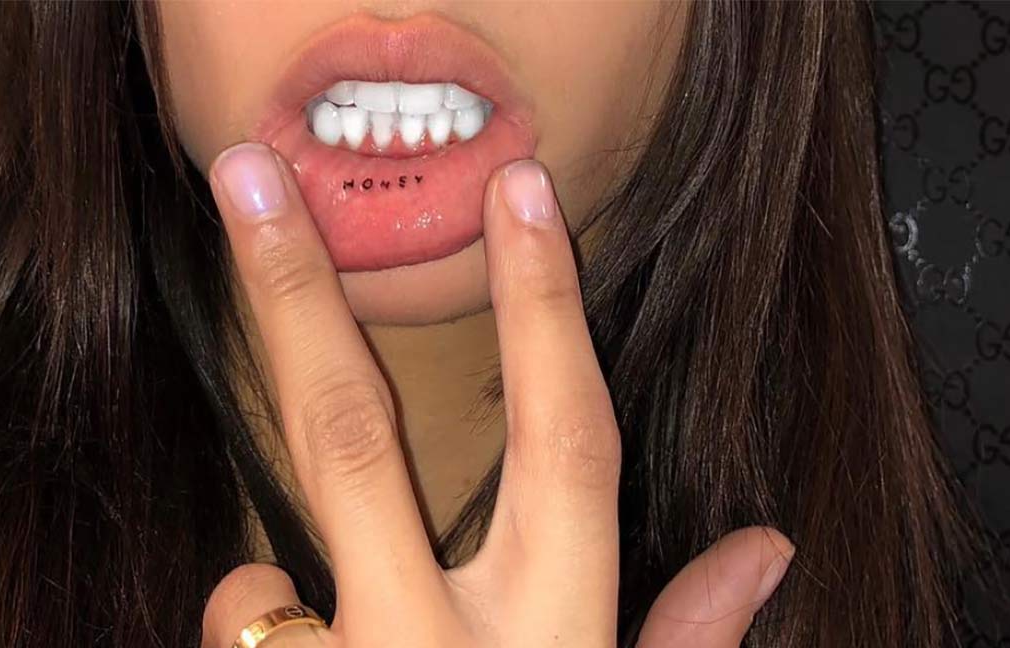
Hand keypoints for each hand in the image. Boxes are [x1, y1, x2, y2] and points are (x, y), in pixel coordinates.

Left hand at [201, 143, 794, 647]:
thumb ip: (682, 645)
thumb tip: (769, 551)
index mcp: (551, 639)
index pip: (568, 445)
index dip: (551, 313)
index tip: (524, 194)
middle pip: (353, 440)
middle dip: (297, 297)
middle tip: (247, 183)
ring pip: (257, 582)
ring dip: (273, 600)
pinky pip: (239, 643)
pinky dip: (260, 644)